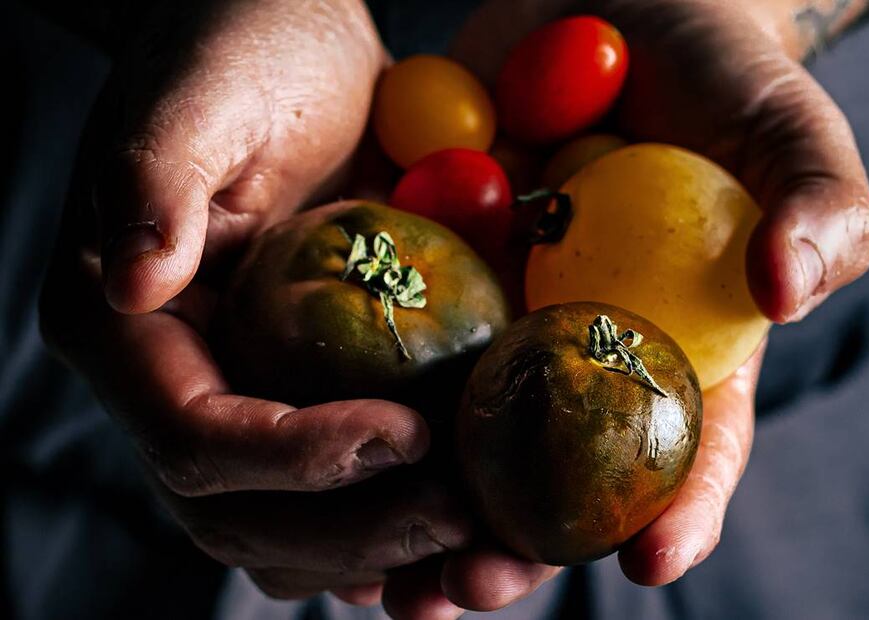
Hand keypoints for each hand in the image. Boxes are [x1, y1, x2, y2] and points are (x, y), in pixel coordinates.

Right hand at [39, 0, 472, 610]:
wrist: (287, 41)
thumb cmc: (239, 50)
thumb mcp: (201, 95)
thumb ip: (156, 181)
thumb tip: (136, 281)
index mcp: (126, 328)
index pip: (196, 439)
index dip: (297, 459)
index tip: (406, 437)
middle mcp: (178, 383)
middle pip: (244, 515)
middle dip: (354, 530)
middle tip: (460, 513)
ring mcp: (246, 399)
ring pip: (293, 531)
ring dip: (385, 552)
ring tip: (480, 539)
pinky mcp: (308, 395)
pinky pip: (343, 497)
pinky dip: (399, 526)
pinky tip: (470, 524)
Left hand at [412, 0, 868, 606]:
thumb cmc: (717, 68)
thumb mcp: (784, 126)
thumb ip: (818, 202)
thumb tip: (790, 289)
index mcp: (678, 341)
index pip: (690, 442)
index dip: (678, 508)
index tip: (652, 560)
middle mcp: (583, 345)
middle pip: (554, 470)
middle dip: (518, 541)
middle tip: (475, 585)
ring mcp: (501, 313)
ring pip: (461, 435)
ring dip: (421, 509)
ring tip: (388, 576)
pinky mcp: (430, 266)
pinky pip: (393, 346)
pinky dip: (358, 404)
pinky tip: (321, 457)